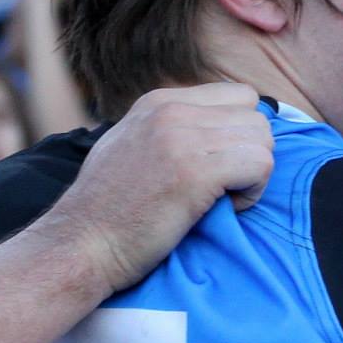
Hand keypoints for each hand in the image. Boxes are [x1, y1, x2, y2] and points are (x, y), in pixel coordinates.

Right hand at [41, 83, 275, 291]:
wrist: (79, 246)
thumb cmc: (108, 209)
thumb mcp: (131, 145)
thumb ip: (169, 128)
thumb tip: (217, 125)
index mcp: (159, 101)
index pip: (239, 96)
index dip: (238, 134)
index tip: (216, 165)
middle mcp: (171, 111)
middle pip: (256, 118)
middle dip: (250, 155)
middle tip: (223, 187)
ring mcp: (182, 138)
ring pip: (263, 140)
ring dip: (253, 175)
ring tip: (221, 198)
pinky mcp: (194, 172)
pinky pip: (260, 166)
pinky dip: (253, 193)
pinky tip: (224, 208)